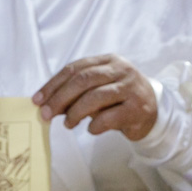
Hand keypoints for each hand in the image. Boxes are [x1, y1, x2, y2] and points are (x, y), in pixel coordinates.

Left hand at [33, 55, 156, 140]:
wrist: (154, 113)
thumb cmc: (118, 100)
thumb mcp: (98, 90)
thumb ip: (76, 93)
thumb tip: (46, 104)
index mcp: (108, 61)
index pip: (75, 68)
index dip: (53, 84)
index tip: (37, 100)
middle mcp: (122, 70)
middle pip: (84, 80)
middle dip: (60, 98)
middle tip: (46, 114)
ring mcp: (132, 88)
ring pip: (96, 96)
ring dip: (76, 112)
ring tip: (67, 124)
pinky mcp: (139, 108)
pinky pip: (110, 117)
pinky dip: (95, 125)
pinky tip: (91, 130)